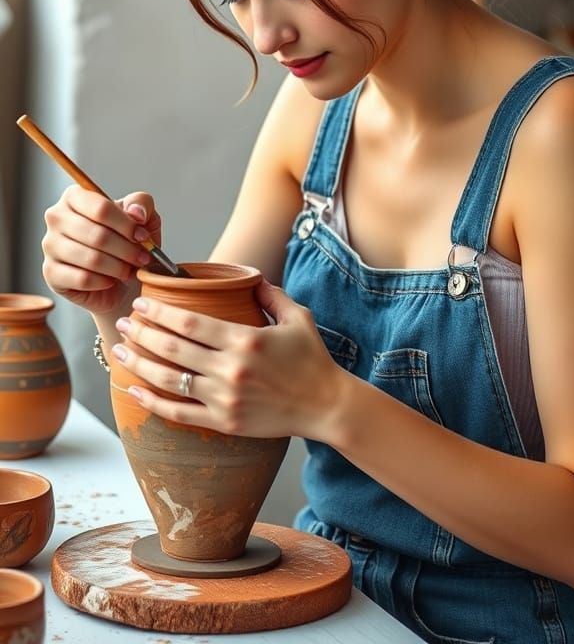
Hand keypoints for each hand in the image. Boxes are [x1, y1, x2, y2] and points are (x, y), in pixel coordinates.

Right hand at [42, 188, 161, 314]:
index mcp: (74, 196)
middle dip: (126, 250)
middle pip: (97, 235)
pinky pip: (82, 279)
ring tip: (129, 270)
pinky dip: (103, 281)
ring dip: (117, 267)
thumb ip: (142, 204)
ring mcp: (50, 245)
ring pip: (90, 258)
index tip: (142, 236)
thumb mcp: (143, 217)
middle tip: (142, 258)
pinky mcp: (50, 272)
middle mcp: (56, 217)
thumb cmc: (127, 243)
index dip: (126, 225)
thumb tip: (136, 213)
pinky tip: (110, 280)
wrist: (118, 280)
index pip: (101, 208)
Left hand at [112, 280, 344, 440]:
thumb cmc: (312, 358)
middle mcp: (231, 370)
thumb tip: (251, 277)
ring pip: (169, 380)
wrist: (326, 406)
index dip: (160, 312)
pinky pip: (180, 414)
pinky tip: (135, 390)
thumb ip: (271, 294)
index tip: (142, 303)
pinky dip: (153, 403)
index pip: (189, 322)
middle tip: (124, 322)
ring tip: (119, 351)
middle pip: (172, 348)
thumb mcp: (297, 317)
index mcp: (245, 340)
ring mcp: (225, 399)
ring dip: (139, 363)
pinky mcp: (225, 423)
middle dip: (141, 333)